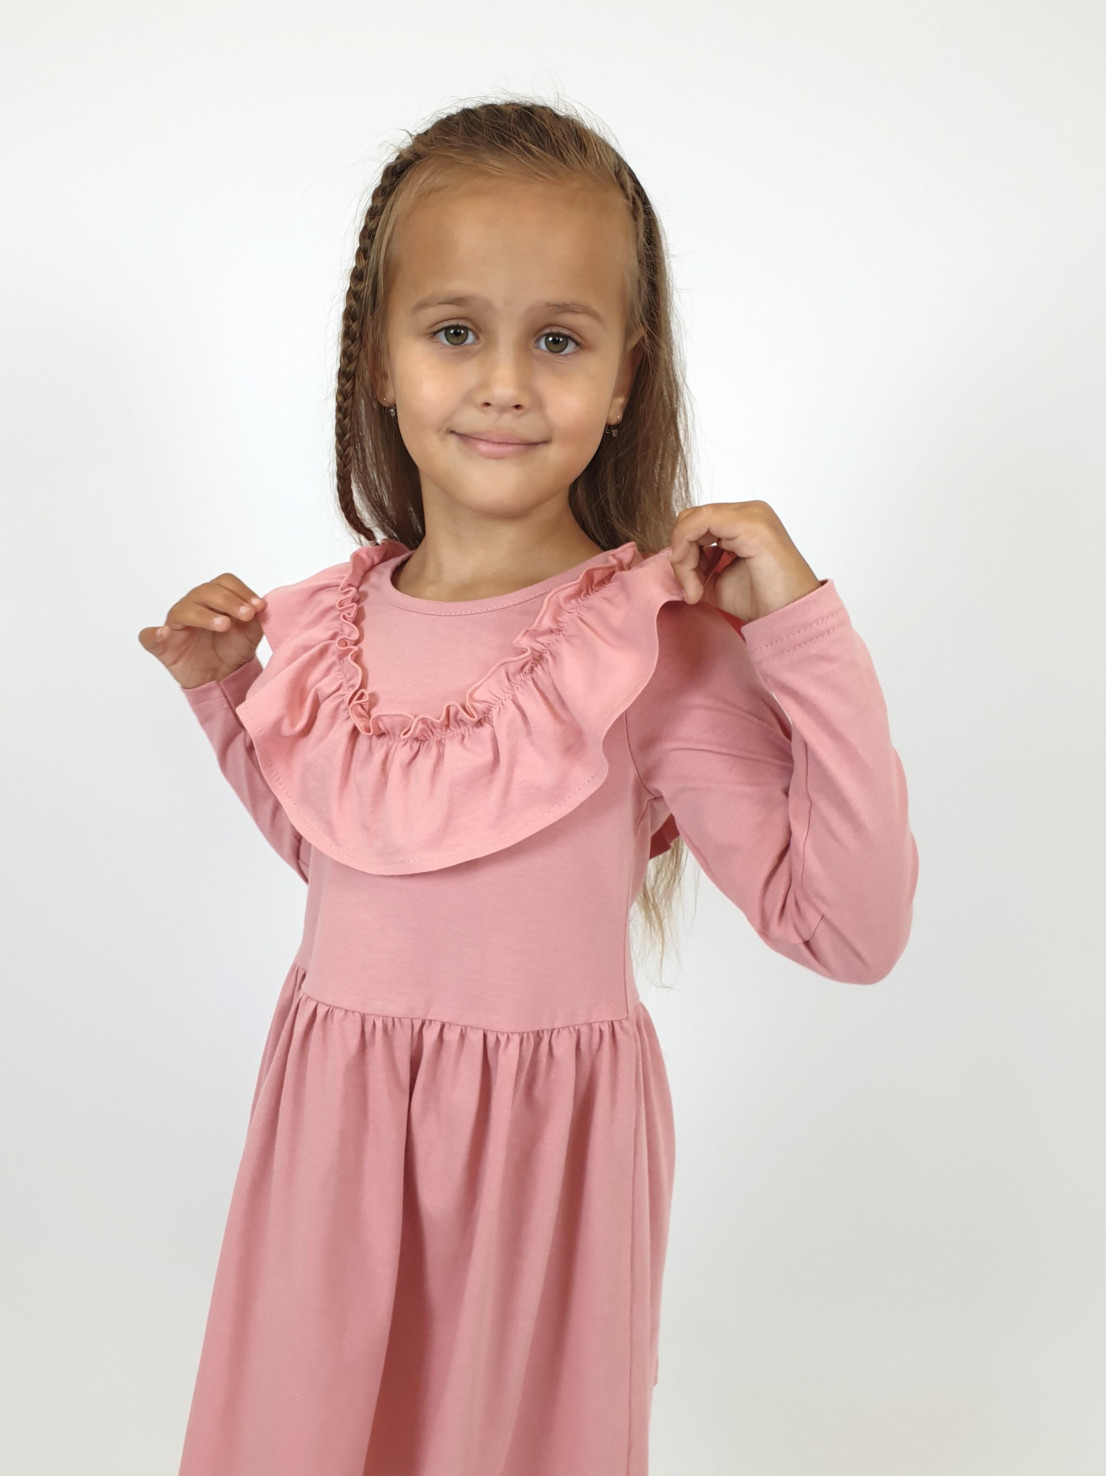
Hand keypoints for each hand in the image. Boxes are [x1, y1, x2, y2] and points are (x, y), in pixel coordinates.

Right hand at [138, 574, 266, 688]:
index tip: (258, 606)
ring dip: (205, 615)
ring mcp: (176, 624)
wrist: (223, 677)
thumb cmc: (233, 648)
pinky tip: (164, 633)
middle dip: (229, 601)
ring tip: (224, 625)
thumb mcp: (251, 632)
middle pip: (206, 591)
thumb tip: (262, 605)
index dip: (242, 591)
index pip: (224, 583)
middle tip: (246, 615)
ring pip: (184, 610)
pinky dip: (154, 634)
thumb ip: (256, 617)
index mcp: (214, 598)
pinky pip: (149, 637)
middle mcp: (193, 605)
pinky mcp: (162, 645)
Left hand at [668, 501, 821, 621]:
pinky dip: (687, 549)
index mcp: (744, 521)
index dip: (683, 552)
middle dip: (681, 554)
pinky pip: (700, 522)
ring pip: (692, 520)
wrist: (788, 615)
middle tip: (690, 589)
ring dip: (683, 557)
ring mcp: (751, 514)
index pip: (697, 523)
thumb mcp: (716, 581)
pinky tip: (694, 578)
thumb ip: (695, 565)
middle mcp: (749, 511)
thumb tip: (674, 560)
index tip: (689, 588)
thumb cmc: (762, 600)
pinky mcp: (749, 523)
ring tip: (695, 590)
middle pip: (692, 518)